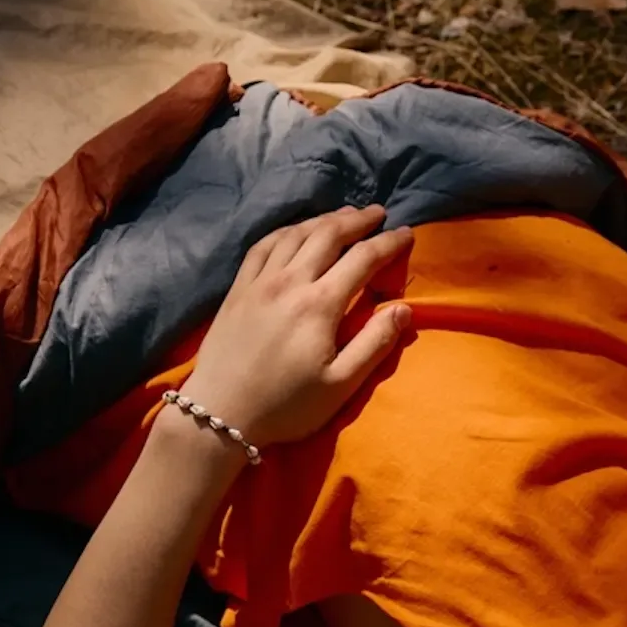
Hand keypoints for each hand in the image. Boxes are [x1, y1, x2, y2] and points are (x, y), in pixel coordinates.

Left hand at [183, 205, 413, 447]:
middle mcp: (290, 282)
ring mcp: (259, 282)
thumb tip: (402, 309)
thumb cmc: (285, 406)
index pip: (363, 259)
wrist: (220, 413)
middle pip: (328, 235)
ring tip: (343, 215)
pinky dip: (286, 230)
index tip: (406, 233)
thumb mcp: (340, 385)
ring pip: (295, 234)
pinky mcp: (237, 289)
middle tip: (377, 213)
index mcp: (320, 305)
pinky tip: (295, 230)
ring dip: (324, 219)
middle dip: (357, 220)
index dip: (388, 243)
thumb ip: (374, 344)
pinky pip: (263, 245)